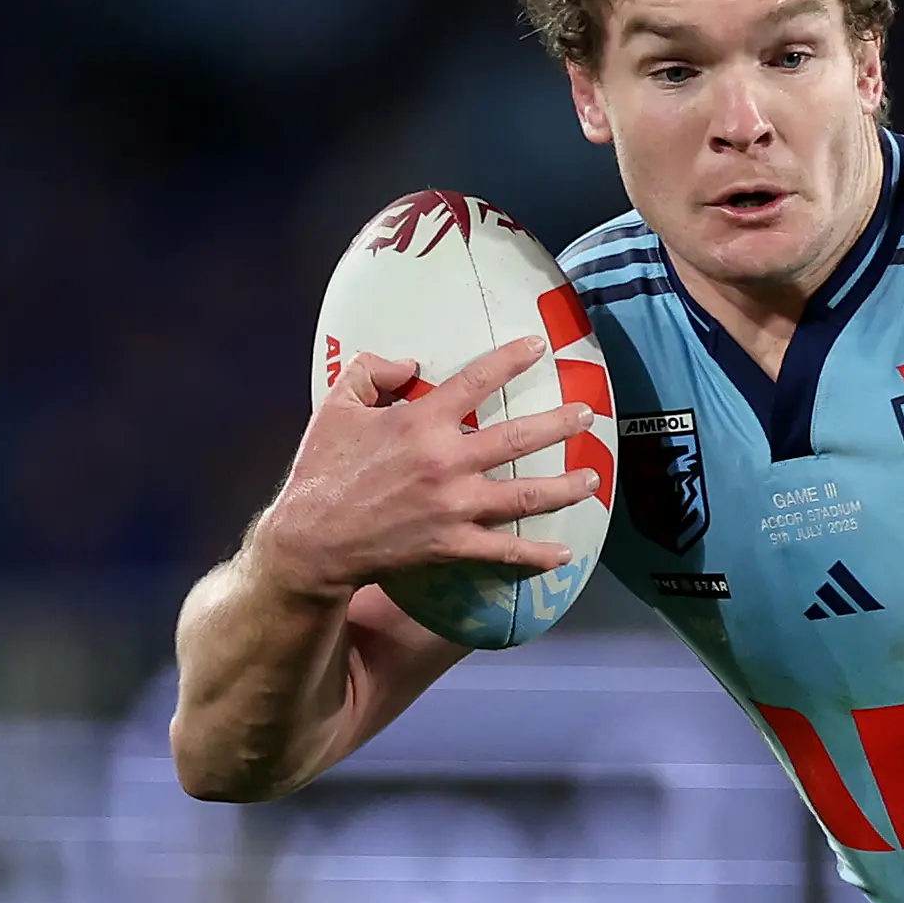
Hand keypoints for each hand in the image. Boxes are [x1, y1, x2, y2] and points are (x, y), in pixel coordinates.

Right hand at [257, 338, 601, 590]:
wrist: (310, 541)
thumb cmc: (321, 470)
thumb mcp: (336, 406)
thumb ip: (370, 371)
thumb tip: (410, 362)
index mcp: (420, 422)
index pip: (476, 381)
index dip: (510, 360)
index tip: (539, 347)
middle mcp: (446, 461)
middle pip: (518, 438)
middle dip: (560, 424)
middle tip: (588, 415)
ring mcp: (454, 506)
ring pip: (524, 494)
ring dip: (565, 486)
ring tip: (593, 478)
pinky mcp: (452, 544)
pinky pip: (503, 550)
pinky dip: (536, 555)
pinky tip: (565, 554)